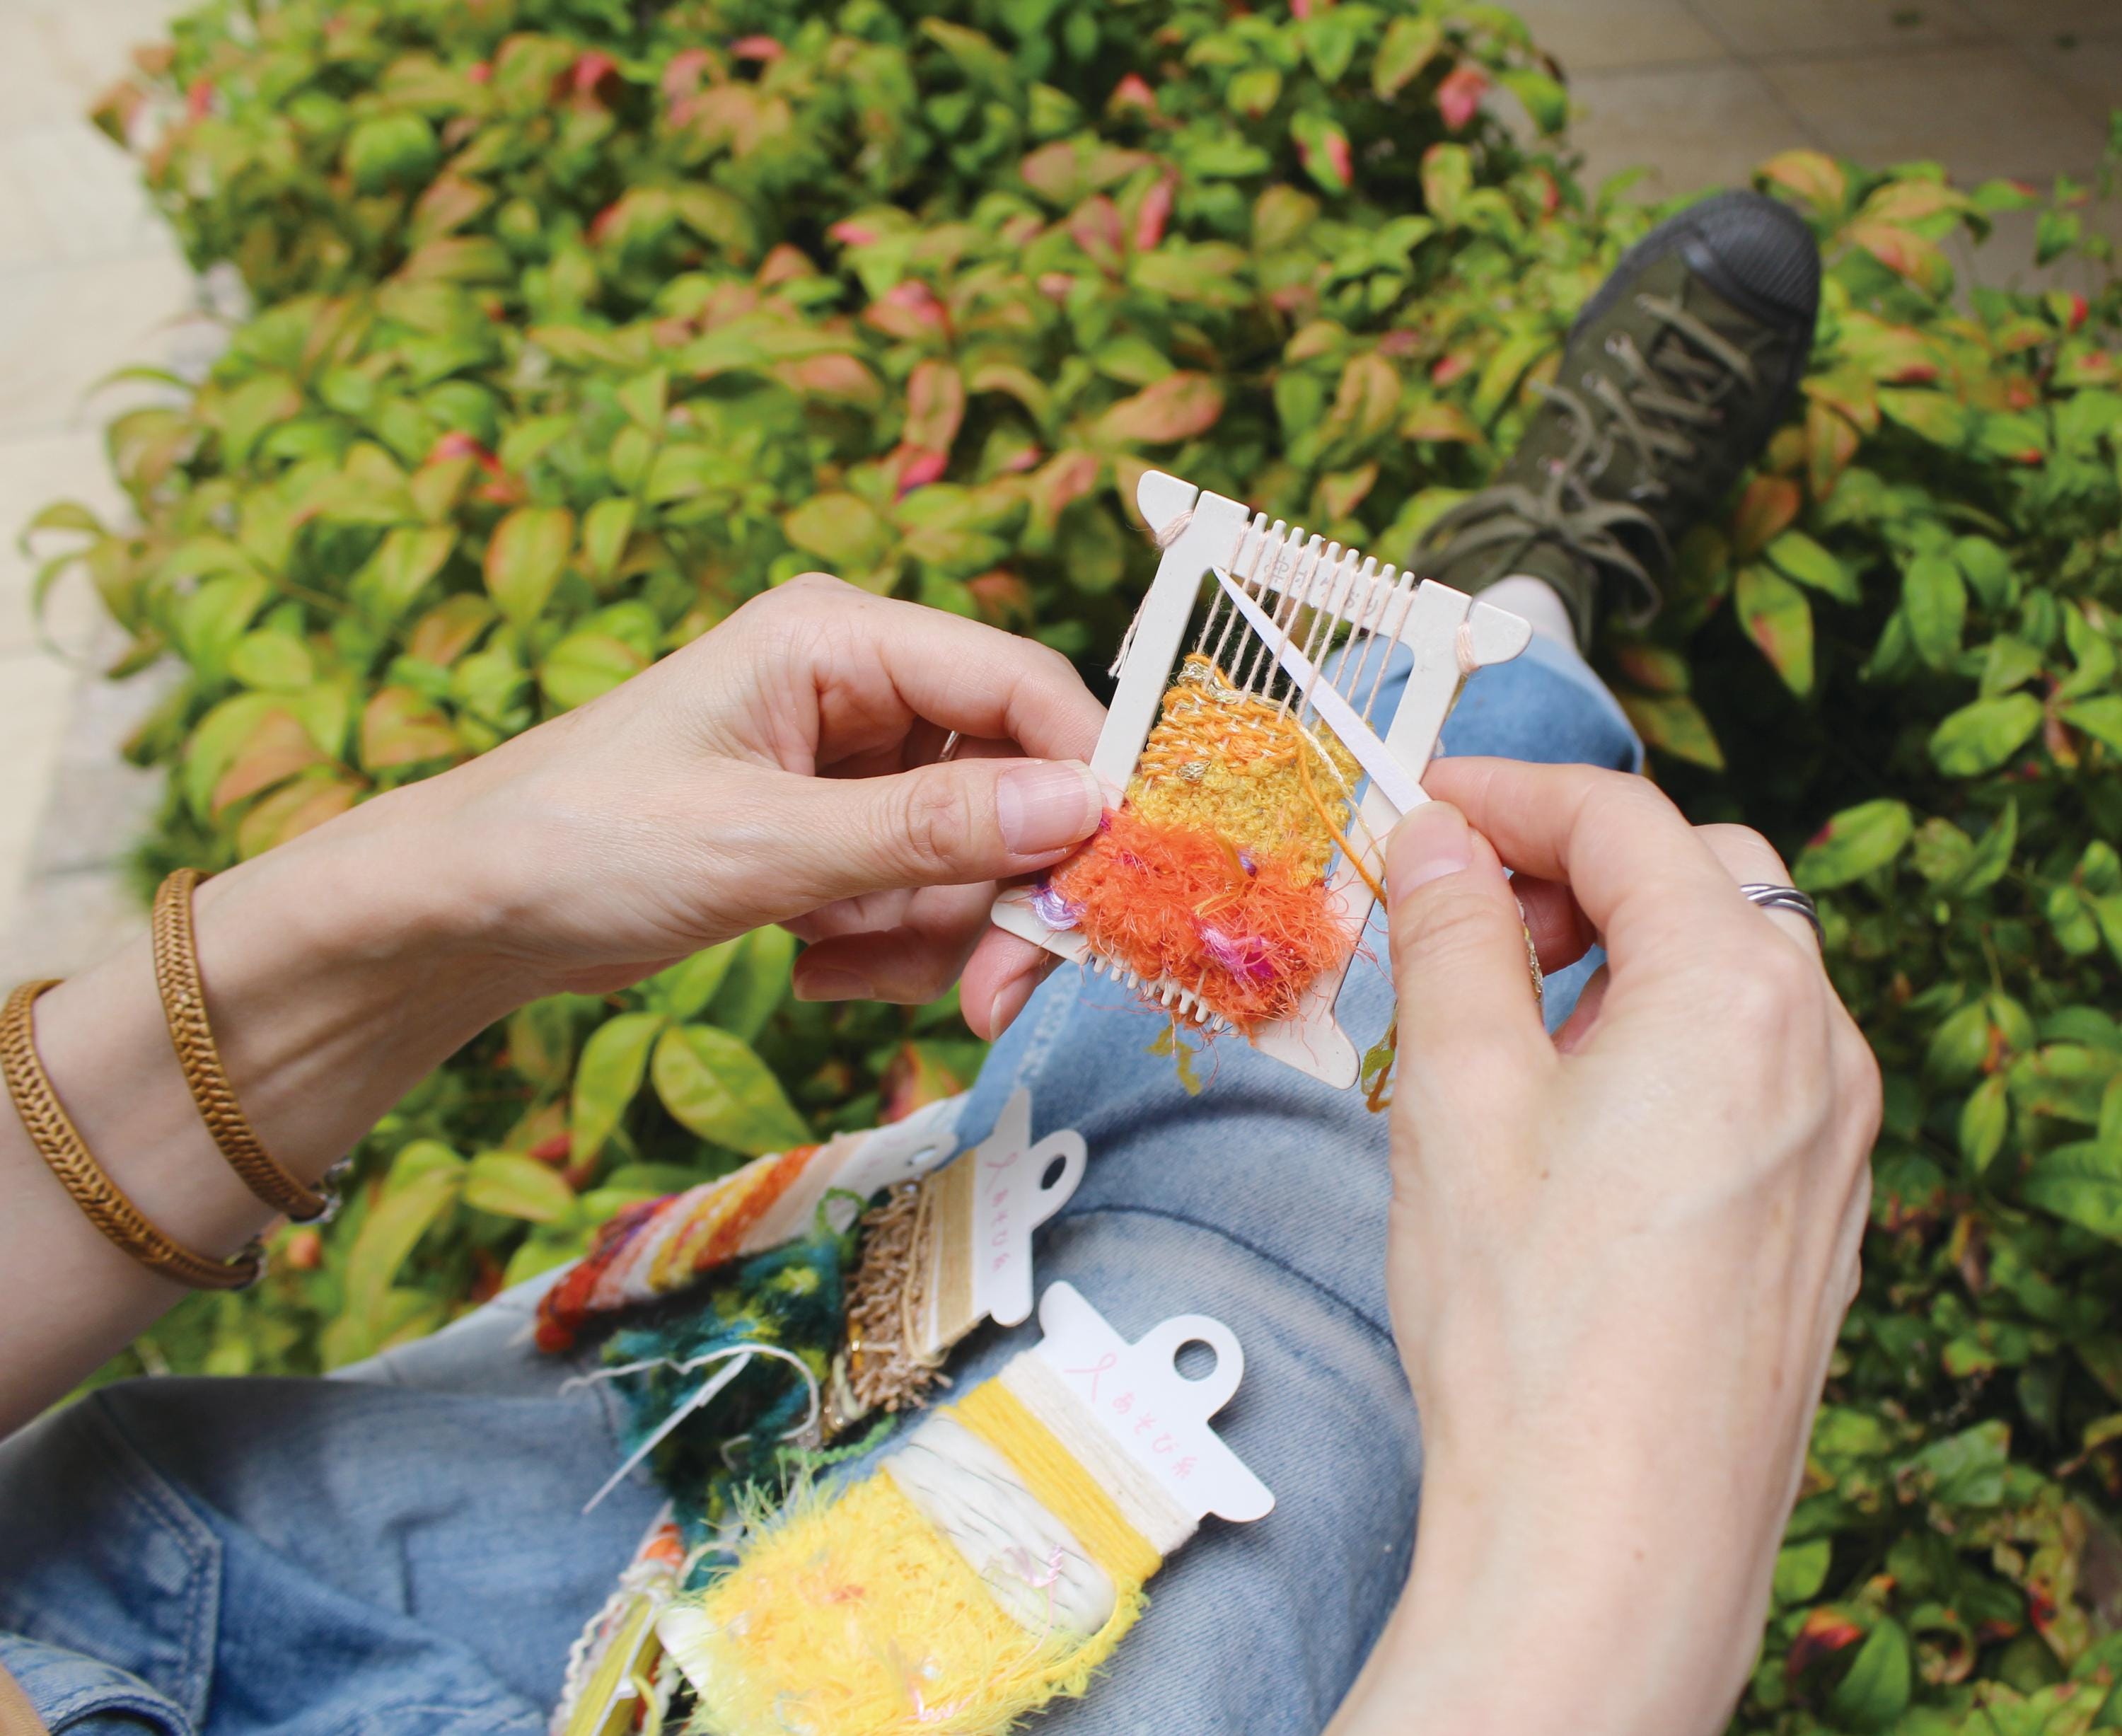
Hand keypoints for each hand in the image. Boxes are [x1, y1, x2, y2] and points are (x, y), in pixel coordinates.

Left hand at [369, 574, 1102, 1032]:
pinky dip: (887, 943)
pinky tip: (814, 962)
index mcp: (839, 638)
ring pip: (970, 854)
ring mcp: (849, 761)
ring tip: (835, 964)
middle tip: (989, 998)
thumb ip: (930, 829)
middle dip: (999, 897)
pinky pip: (918, 891)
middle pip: (1010, 784)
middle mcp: (859, 684)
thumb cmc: (583, 844)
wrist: (468, 913)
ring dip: (930, 933)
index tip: (1103, 891)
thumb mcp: (764, 844)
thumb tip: (1082, 809)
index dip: (1081, 785)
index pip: (1023, 687)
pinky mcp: (833, 829)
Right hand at [1330, 759, 1879, 1735]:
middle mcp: (1820, 1048)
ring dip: (1615, 960)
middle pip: (1701, 883)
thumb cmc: (1528, 1317)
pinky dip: (1659, 1043)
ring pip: (1731, 978)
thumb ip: (1450, 937)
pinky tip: (1571, 1123)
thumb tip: (1436, 841)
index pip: (1624, 822)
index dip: (1508, 792)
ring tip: (1500, 1030)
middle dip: (1572, 872)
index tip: (1422, 802)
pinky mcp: (1821, 1215)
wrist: (1613, 1534)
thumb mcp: (1455, 1091)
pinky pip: (1750, 1071)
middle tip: (1456, 918)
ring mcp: (1838, 1139)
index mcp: (1737, 990)